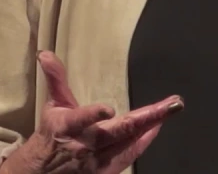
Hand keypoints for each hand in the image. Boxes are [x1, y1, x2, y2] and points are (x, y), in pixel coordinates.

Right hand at [0, 51, 183, 173]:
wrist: (44, 171)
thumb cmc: (53, 133)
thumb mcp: (53, 105)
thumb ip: (56, 79)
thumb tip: (45, 54)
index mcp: (69, 126)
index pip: (81, 119)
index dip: (94, 115)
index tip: (108, 109)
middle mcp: (84, 145)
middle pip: (119, 132)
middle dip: (148, 118)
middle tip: (172, 104)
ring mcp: (96, 161)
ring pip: (128, 143)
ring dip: (151, 126)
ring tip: (170, 109)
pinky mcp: (105, 172)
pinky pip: (129, 155)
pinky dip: (144, 141)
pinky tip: (157, 126)